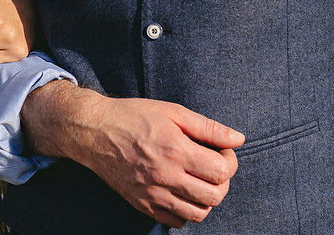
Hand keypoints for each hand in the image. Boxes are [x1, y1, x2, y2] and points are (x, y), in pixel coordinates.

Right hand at [24, 81, 243, 227]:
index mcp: (176, 150)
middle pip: (214, 196)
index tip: (223, 151)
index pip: (221, 171)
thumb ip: (208, 127)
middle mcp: (165, 176)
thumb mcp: (173, 111)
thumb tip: (238, 138)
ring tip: (201, 180)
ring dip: (207, 199)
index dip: (230, 161)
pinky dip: (186, 212)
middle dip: (223, 182)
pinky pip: (175, 222)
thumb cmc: (133, 116)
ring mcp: (153, 194)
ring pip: (197, 214)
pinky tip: (183, 192)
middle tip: (215, 166)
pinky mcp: (142, 204)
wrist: (94, 131)